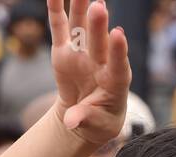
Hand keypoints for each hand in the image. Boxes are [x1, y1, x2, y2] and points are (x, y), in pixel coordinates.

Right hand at [47, 0, 130, 146]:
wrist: (86, 115)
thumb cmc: (98, 120)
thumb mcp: (95, 125)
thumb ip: (85, 119)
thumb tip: (71, 121)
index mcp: (114, 82)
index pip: (118, 65)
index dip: (119, 51)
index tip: (118, 34)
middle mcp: (100, 63)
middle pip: (99, 43)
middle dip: (98, 26)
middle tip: (100, 6)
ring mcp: (82, 54)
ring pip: (81, 28)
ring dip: (81, 8)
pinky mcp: (64, 51)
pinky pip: (60, 28)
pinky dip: (57, 10)